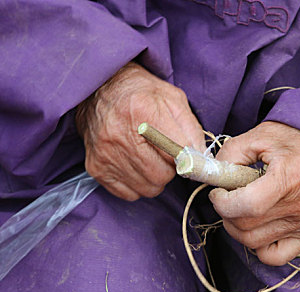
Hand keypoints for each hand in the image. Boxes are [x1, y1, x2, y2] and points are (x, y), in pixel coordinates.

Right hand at [76, 62, 204, 200]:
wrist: (99, 89)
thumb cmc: (141, 94)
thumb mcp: (173, 99)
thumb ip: (191, 129)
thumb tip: (203, 159)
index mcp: (144, 112)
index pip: (177, 153)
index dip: (188, 159)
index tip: (188, 158)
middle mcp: (120, 134)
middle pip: (162, 175)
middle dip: (170, 169)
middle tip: (164, 155)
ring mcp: (106, 153)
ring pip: (147, 188)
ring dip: (154, 178)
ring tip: (149, 157)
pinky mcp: (96, 167)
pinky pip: (129, 193)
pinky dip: (137, 184)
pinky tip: (134, 165)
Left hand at [209, 121, 299, 265]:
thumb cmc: (299, 138)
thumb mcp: (261, 135)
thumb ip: (231, 154)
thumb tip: (213, 176)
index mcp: (291, 177)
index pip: (248, 206)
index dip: (223, 203)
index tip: (217, 193)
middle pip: (247, 228)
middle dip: (227, 214)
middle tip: (227, 197)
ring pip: (255, 243)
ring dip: (238, 229)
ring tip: (241, 209)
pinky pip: (276, 256)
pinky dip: (259, 246)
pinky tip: (258, 225)